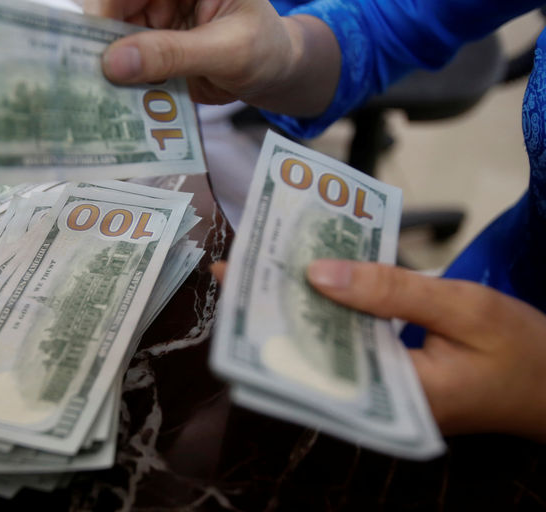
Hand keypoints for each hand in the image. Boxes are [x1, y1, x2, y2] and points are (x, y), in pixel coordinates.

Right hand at [85, 0, 339, 115]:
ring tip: (95, 95)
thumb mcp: (227, 51)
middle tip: (84, 76)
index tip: (93, 41)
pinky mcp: (151, 43)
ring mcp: (155, 14)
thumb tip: (115, 63)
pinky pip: (125, 58)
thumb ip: (173, 54)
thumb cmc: (265, 50)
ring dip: (105, 64)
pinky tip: (111, 100)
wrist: (275, 74)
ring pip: (113, 34)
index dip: (107, 5)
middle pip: (115, 5)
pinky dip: (118, 80)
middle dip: (100, 39)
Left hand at [210, 260, 545, 440]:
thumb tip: (317, 273)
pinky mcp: (390, 374)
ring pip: (324, 346)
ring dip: (297, 306)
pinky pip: (349, 342)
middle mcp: (375, 403)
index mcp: (389, 401)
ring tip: (263, 265)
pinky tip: (313, 278)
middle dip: (272, 310)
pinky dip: (331, 309)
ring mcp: (382, 390)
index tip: (233, 285)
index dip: (265, 325)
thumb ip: (392, 292)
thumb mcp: (464, 311)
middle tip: (238, 264)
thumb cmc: (525, 352)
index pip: (305, 367)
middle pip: (306, 355)